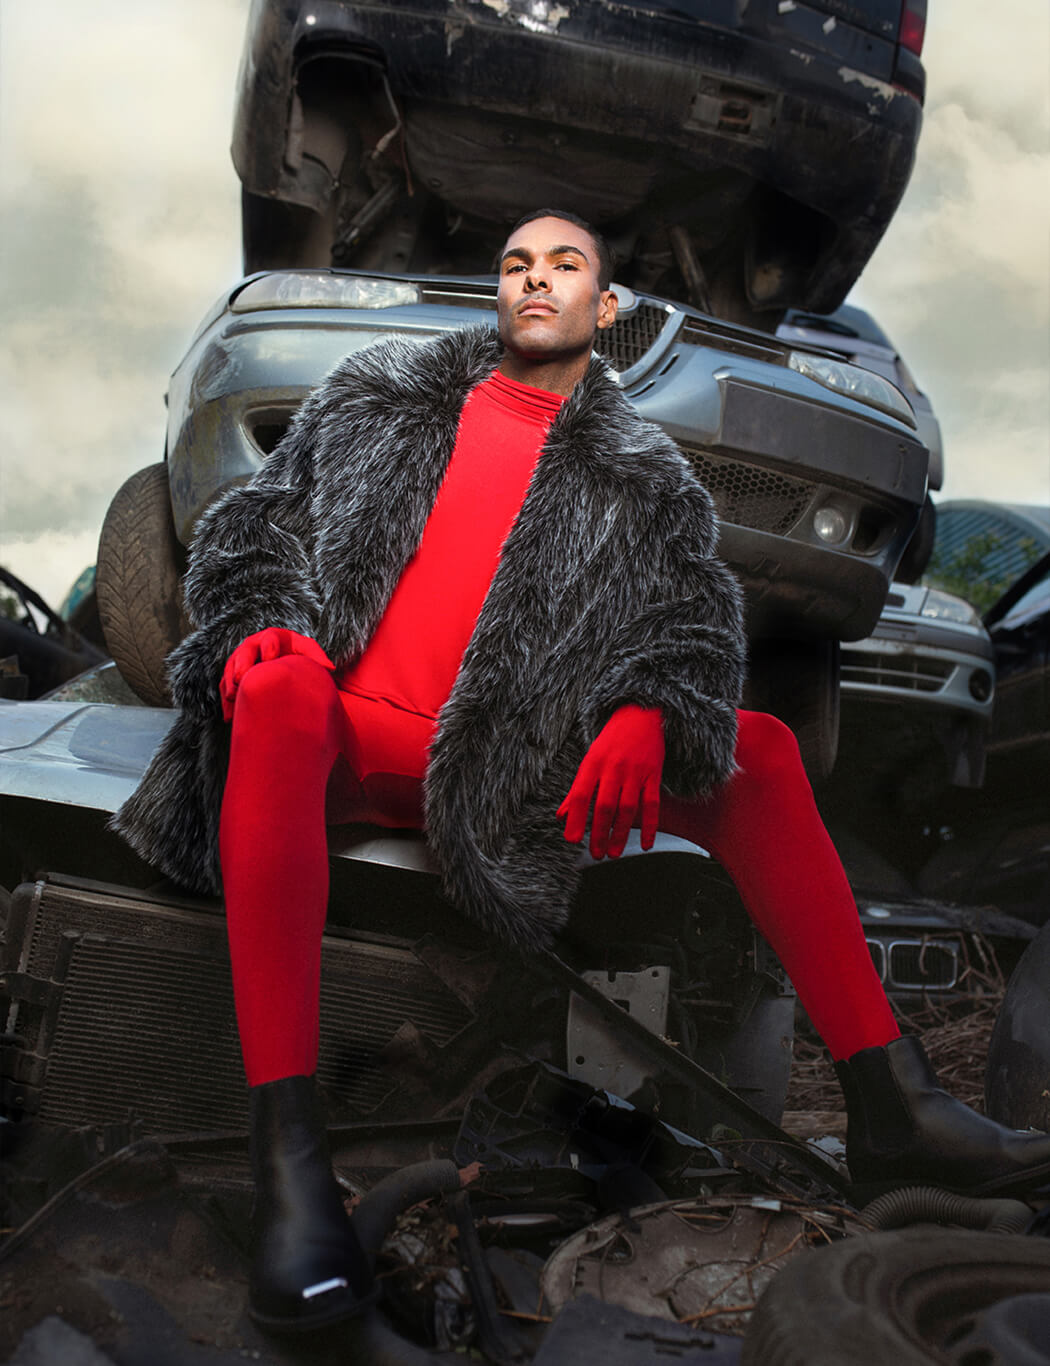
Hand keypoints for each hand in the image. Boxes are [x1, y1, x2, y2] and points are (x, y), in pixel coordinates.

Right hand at [219, 627, 333, 720]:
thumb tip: (329, 668)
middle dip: (241, 665)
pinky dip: (227, 702)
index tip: (270, 660)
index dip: (269, 648)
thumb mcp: (308, 653)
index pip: (269, 639)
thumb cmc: (299, 656)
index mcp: (272, 637)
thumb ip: (316, 657)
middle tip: (241, 678)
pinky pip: (226, 687)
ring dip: (230, 684)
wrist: (286, 666)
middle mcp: (253, 646)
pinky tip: (229, 718)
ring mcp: (241, 660)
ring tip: (233, 697)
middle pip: (244, 653)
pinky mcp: (234, 676)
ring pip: (231, 670)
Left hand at [557, 705, 663, 858]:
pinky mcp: (654, 774)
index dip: (575, 818)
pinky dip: (650, 826)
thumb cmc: (612, 741)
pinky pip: (652, 804)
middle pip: (604, 805)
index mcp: (593, 763)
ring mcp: (635, 771)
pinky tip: (646, 844)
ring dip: (620, 833)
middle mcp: (613, 767)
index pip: (580, 794)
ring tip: (613, 853)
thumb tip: (561, 816)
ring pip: (627, 808)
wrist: (641, 714)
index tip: (572, 839)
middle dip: (599, 832)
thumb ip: (577, 789)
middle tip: (595, 854)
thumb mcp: (590, 759)